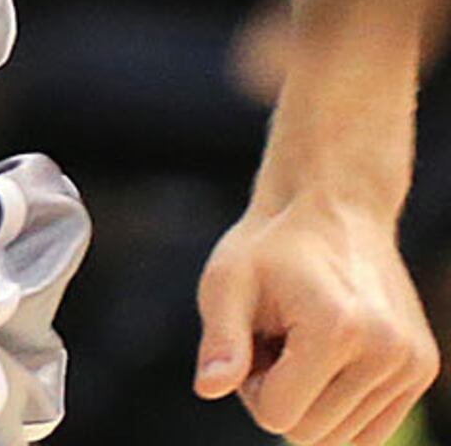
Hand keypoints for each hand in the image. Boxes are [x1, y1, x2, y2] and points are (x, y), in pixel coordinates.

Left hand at [194, 193, 435, 444]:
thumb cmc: (269, 248)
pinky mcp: (423, 370)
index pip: (276, 417)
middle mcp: (388, 352)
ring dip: (310, 401)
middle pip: (309, 433)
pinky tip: (329, 357)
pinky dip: (340, 407)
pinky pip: (369, 433)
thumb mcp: (226, 282)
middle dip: (278, 396)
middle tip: (277, 339)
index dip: (249, 384)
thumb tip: (208, 390)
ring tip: (304, 343)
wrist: (335, 209)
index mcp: (338, 330)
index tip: (253, 336)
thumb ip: (220, 340)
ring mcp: (412, 364)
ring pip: (340, 439)